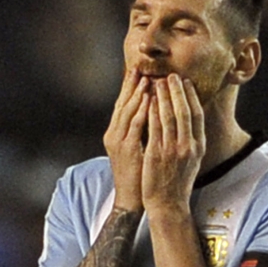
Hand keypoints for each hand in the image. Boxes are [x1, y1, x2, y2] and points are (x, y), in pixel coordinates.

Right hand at [103, 69, 149, 212]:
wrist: (131, 199)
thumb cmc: (138, 176)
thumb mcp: (138, 150)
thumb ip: (141, 132)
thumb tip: (152, 115)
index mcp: (116, 134)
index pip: (123, 105)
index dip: (130, 88)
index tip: (139, 72)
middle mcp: (114, 135)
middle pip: (122, 104)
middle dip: (131, 85)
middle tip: (140, 67)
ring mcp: (119, 142)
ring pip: (127, 111)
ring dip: (137, 94)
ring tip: (146, 78)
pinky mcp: (127, 149)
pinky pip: (135, 126)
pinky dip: (141, 110)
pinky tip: (149, 99)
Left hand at [142, 74, 205, 216]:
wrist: (168, 205)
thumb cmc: (178, 183)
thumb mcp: (192, 161)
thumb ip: (192, 142)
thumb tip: (191, 122)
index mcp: (198, 147)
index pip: (197, 115)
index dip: (191, 96)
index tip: (185, 82)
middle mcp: (188, 146)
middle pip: (183, 111)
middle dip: (177, 91)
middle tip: (171, 75)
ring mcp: (172, 150)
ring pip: (168, 116)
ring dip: (163, 96)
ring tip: (157, 82)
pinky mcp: (156, 154)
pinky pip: (154, 127)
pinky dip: (151, 111)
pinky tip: (147, 100)